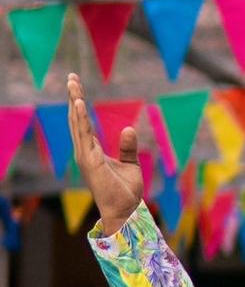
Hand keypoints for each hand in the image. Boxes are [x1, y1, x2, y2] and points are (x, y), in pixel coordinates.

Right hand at [66, 72, 143, 232]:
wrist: (126, 210)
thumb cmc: (126, 191)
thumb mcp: (130, 164)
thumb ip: (128, 147)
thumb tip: (127, 128)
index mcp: (92, 151)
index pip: (83, 123)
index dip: (78, 104)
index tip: (76, 85)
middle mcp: (85, 151)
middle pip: (76, 119)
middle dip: (73, 97)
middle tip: (71, 77)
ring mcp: (85, 156)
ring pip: (77, 124)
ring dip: (74, 103)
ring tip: (72, 84)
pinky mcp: (90, 160)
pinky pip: (84, 135)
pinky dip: (81, 118)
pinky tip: (78, 103)